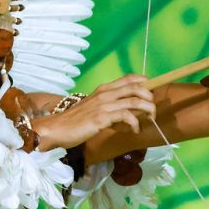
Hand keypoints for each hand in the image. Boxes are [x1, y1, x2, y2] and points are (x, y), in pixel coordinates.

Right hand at [32, 75, 155, 149]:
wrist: (56, 129)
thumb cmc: (74, 121)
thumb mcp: (94, 109)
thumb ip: (110, 107)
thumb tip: (128, 113)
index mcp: (103, 89)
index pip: (129, 78)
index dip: (145, 82)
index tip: (151, 93)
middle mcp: (105, 93)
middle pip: (137, 87)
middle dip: (150, 97)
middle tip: (152, 110)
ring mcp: (104, 105)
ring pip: (135, 101)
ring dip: (148, 110)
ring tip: (150, 119)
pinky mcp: (102, 118)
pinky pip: (126, 116)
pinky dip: (135, 123)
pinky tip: (134, 130)